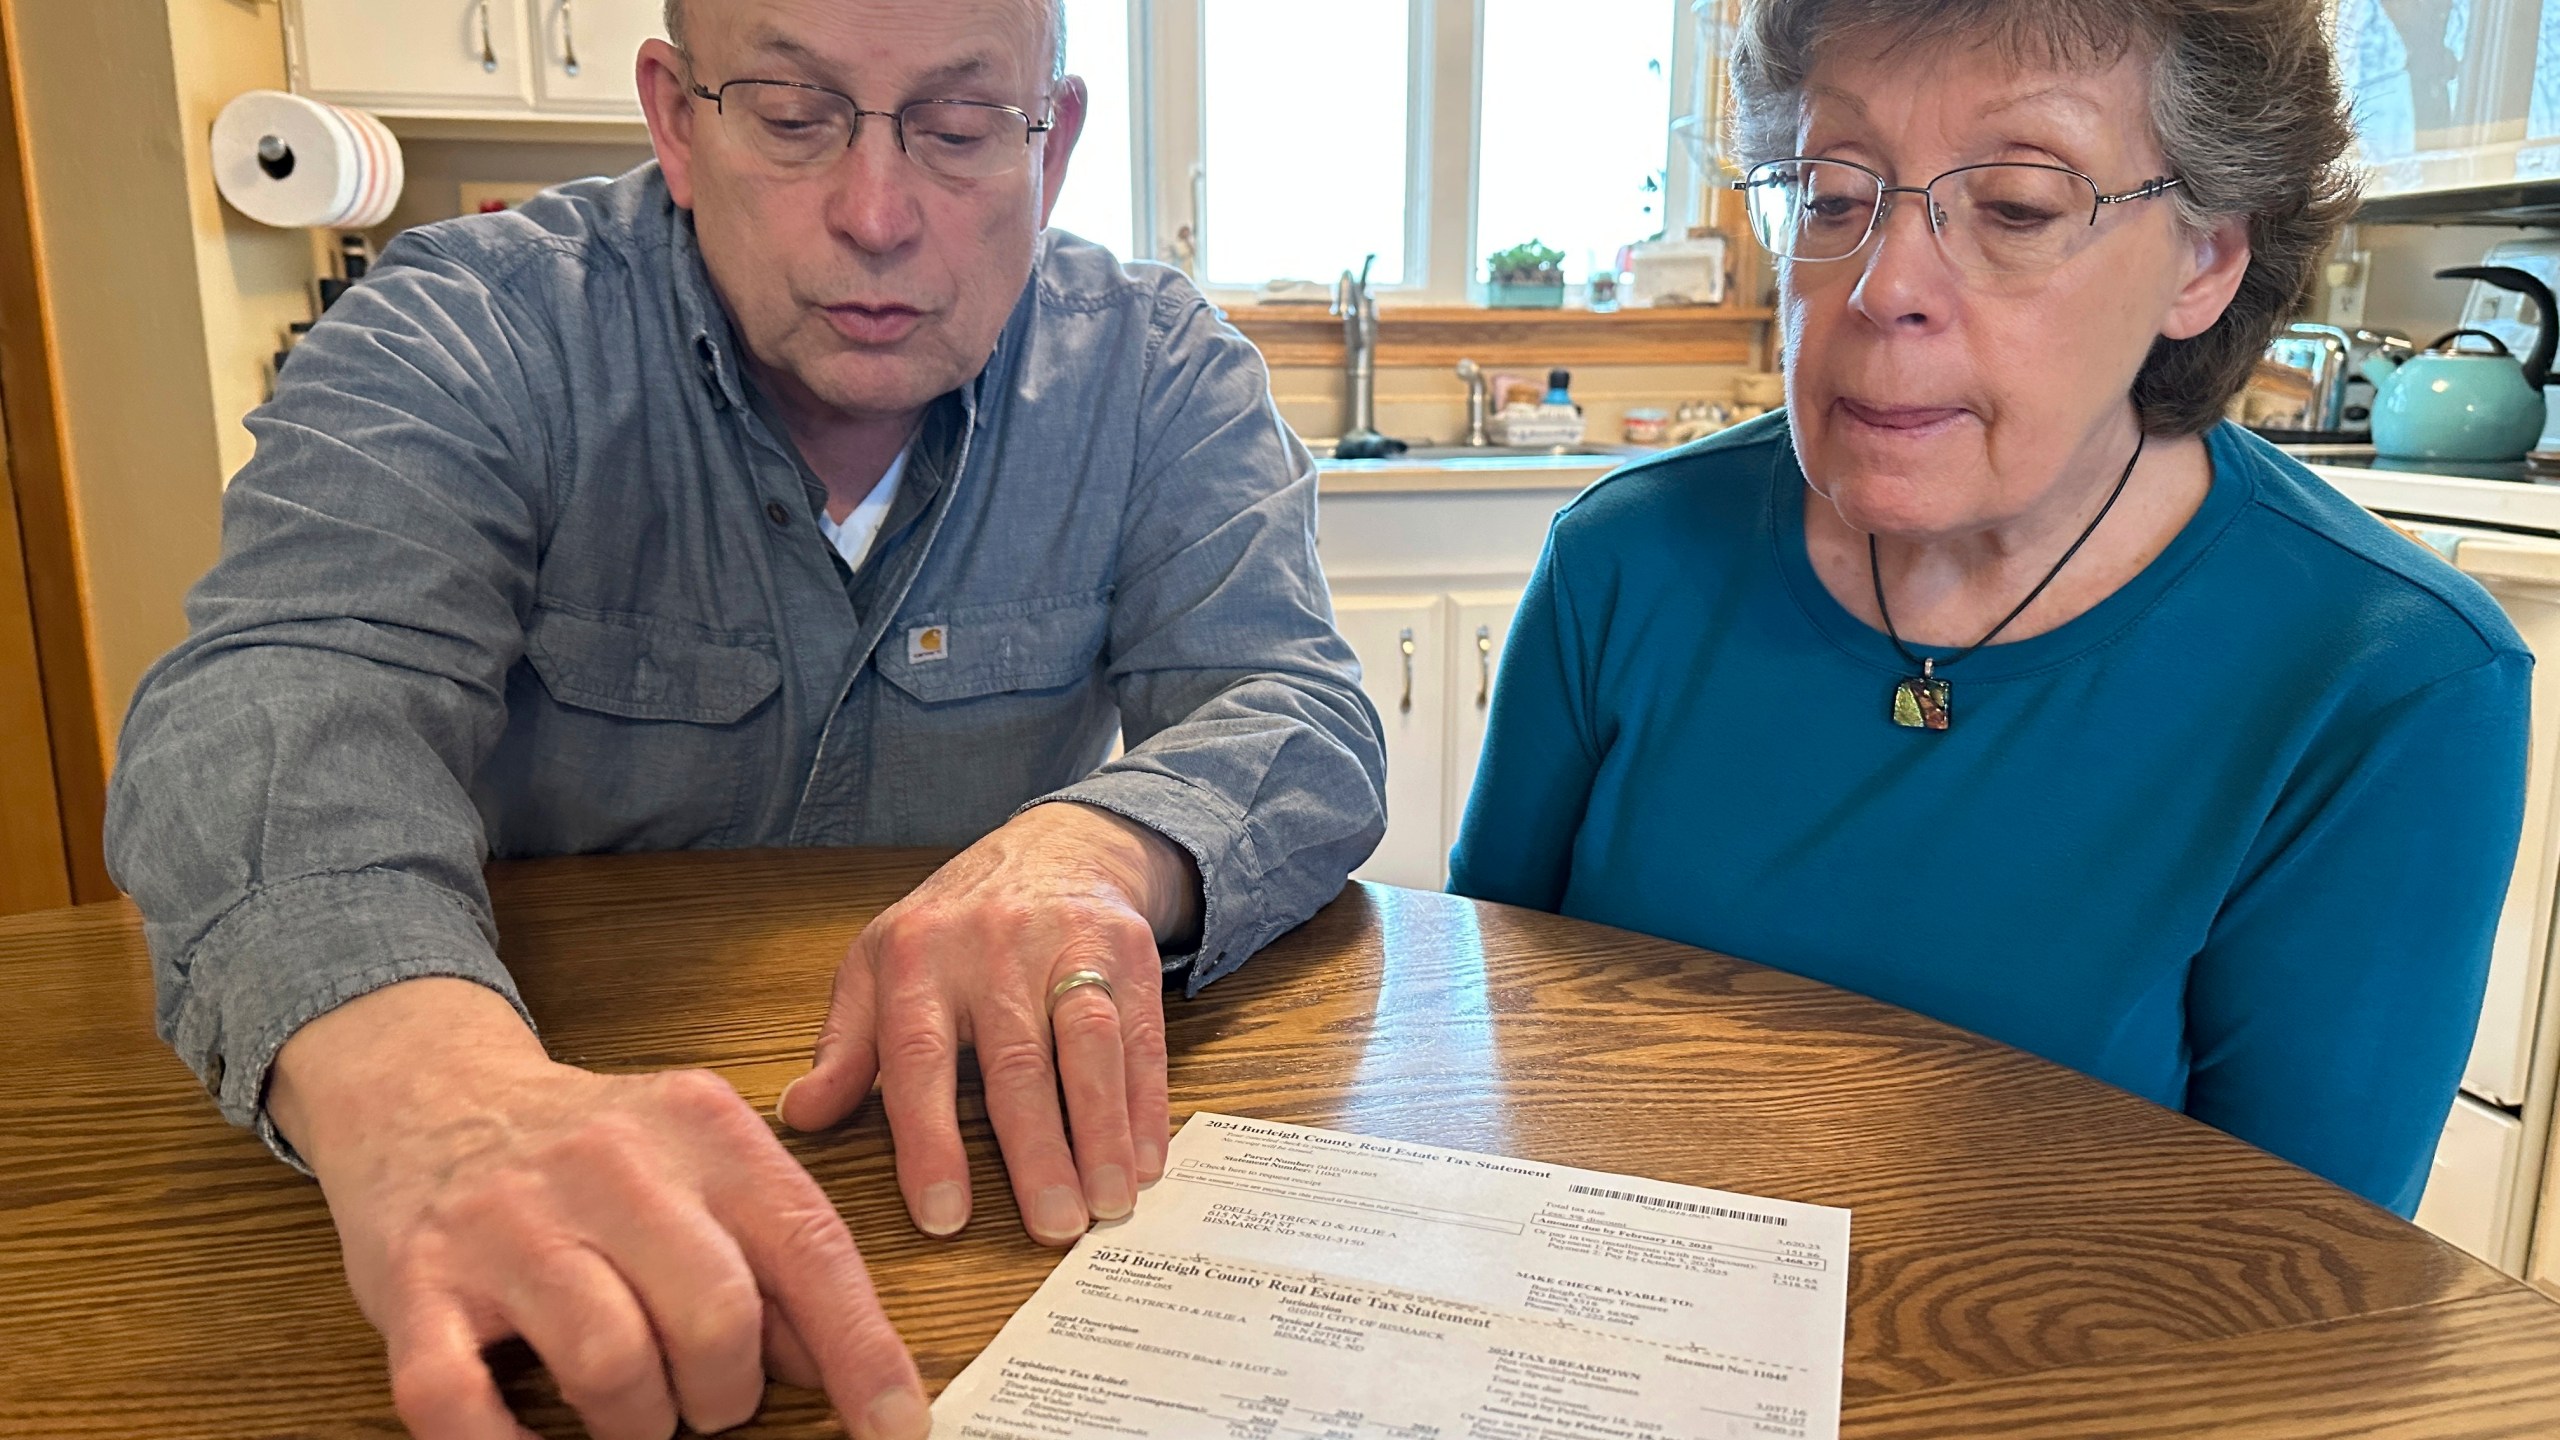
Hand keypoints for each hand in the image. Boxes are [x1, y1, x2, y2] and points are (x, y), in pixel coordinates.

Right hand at [270, 978, 927, 1439]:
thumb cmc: (590, 1154)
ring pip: (610, 1363)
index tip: (898, 1428)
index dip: (863, 1352)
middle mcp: (610, 1166)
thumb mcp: (700, 1164)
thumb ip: (773, 1249)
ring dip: (635, 1422)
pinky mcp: (418, 1281)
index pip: (808, 1247)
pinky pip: (458, 1398)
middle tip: (709, 1400)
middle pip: (715, 1316)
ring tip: (632, 1409)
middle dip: (727, 1393)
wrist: (432, 1093)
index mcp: (702, 1129)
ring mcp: (508, 1223)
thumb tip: (846, 1365)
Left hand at [778, 802, 1201, 1244]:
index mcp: (919, 958)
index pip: (919, 1055)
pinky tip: (1148, 1160)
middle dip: (1037, 1151)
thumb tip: (801, 1115)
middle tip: (1053, 1228)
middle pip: (1017, 1061)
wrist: (1054, 847)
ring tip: (1108, 1204)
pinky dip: (1147, 1103)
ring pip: (1089, 1045)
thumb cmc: (954, 925)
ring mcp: (1068, 944)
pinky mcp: (1129, 951)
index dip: (930, 1139)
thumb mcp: (879, 965)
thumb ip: (845, 1045)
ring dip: (1103, 1132)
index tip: (944, 1216)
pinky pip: (1141, 1036)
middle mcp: (994, 948)